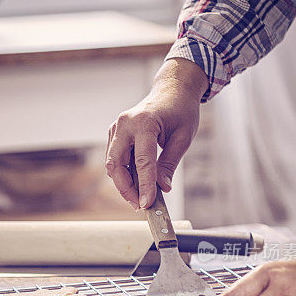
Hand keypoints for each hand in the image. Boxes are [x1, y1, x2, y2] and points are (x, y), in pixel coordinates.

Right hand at [105, 58, 207, 208]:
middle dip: (125, 188)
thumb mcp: (183, 138)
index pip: (142, 161)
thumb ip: (169, 164)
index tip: (146, 204)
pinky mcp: (115, 134)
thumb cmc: (181, 110)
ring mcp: (117, 128)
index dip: (144, 185)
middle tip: (139, 205)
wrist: (172, 90)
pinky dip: (124, 173)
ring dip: (123, 183)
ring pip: (112, 164)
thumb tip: (162, 188)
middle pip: (116, 164)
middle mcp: (125, 124)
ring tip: (140, 196)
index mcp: (144, 122)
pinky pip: (115, 159)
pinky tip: (137, 183)